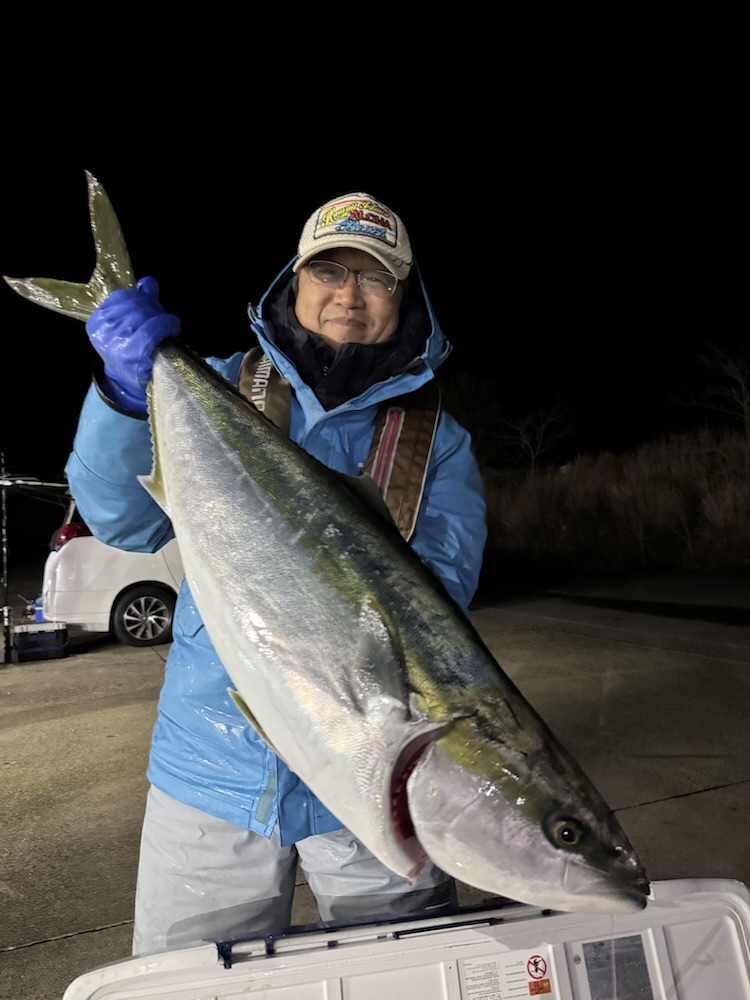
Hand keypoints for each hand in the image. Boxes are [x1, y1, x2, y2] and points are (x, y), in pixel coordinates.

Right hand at [86, 276, 180, 412]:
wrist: (132, 386)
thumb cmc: (131, 353)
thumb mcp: (130, 326)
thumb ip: (139, 302)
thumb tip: (148, 282)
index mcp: (97, 322)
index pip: (121, 298)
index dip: (141, 298)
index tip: (151, 307)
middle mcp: (103, 331)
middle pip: (135, 306)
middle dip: (154, 308)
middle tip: (163, 318)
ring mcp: (117, 343)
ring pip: (146, 316)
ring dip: (162, 317)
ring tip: (169, 325)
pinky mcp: (133, 353)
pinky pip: (153, 329)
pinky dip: (167, 324)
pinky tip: (173, 328)